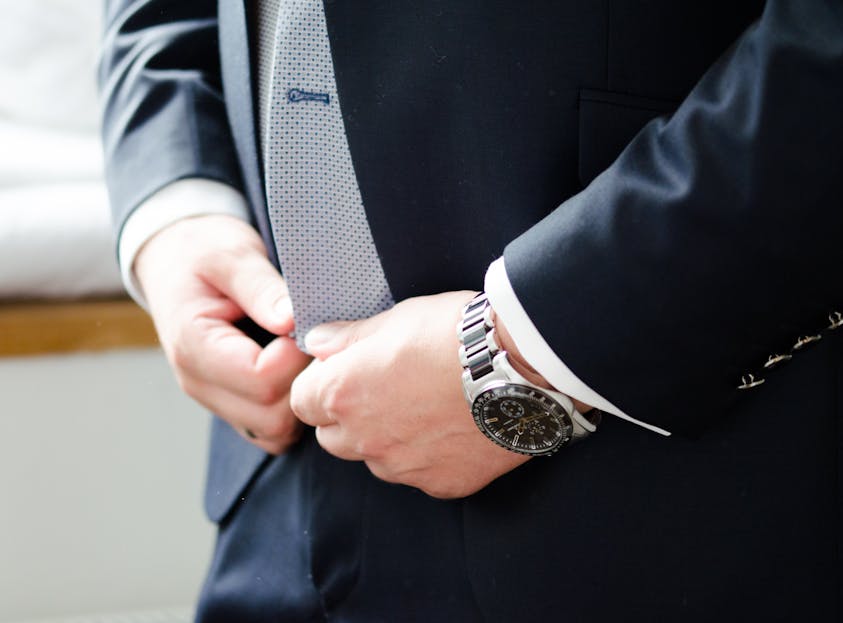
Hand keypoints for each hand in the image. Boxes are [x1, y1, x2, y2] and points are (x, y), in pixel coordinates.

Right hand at [135, 214, 310, 453]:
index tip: (301, 324)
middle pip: (271, 417)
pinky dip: (291, 409)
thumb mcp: (232, 256)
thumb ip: (261, 288)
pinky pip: (270, 430)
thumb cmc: (202, 253)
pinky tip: (295, 368)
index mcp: (194, 346)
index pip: (262, 380)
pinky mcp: (230, 404)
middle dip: (301, 382)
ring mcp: (214, 399)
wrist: (174, 259)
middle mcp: (199, 383)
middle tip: (310, 341)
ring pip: (274, 433)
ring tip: (302, 353)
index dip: (294, 356)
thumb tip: (291, 320)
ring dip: (299, 399)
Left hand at [289, 291, 529, 498]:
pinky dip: (428, 456)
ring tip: (425, 407)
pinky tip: (453, 427)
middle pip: (333, 437)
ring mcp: (404, 467)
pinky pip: (420, 474)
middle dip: (346, 416)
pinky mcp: (441, 484)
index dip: (320, 385)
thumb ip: (349, 338)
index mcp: (344, 394)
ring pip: (376, 459)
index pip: (302, 401)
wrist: (523, 366)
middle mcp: (366, 439)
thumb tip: (316, 343)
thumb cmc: (456, 332)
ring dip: (386, 439)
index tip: (344, 371)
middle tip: (384, 388)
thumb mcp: (397, 318)